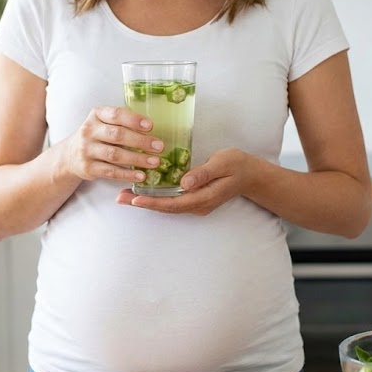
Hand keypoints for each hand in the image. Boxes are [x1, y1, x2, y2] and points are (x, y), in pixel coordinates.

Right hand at [62, 106, 164, 182]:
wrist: (70, 155)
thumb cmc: (96, 136)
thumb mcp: (103, 122)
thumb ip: (122, 122)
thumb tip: (152, 130)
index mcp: (96, 115)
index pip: (116, 115)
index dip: (133, 120)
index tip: (150, 126)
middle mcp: (89, 131)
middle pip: (117, 135)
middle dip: (140, 141)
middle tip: (159, 146)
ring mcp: (87, 150)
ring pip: (115, 155)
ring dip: (137, 159)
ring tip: (155, 162)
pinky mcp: (88, 168)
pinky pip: (111, 171)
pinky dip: (127, 174)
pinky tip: (141, 175)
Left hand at [115, 148, 253, 215]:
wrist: (252, 175)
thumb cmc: (238, 165)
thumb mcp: (223, 163)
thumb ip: (204, 173)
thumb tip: (184, 182)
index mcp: (204, 197)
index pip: (174, 203)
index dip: (153, 202)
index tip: (135, 199)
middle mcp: (198, 205)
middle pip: (166, 208)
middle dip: (142, 204)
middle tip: (119, 198)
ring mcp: (197, 204)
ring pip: (168, 206)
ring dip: (147, 202)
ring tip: (124, 197)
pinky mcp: (195, 200)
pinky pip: (172, 202)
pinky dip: (156, 198)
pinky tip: (143, 193)